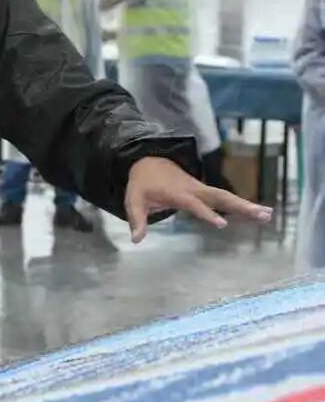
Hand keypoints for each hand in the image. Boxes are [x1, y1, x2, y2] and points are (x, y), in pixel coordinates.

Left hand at [123, 156, 272, 242]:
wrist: (149, 162)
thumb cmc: (142, 184)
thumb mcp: (133, 200)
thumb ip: (137, 220)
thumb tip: (136, 240)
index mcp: (177, 192)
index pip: (194, 204)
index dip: (206, 213)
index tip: (222, 224)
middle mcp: (194, 189)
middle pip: (219, 197)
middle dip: (239, 205)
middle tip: (259, 214)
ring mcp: (202, 189)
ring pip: (226, 197)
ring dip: (246, 205)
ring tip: (268, 215)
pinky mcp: (206, 192)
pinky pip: (226, 198)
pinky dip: (242, 205)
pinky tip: (260, 213)